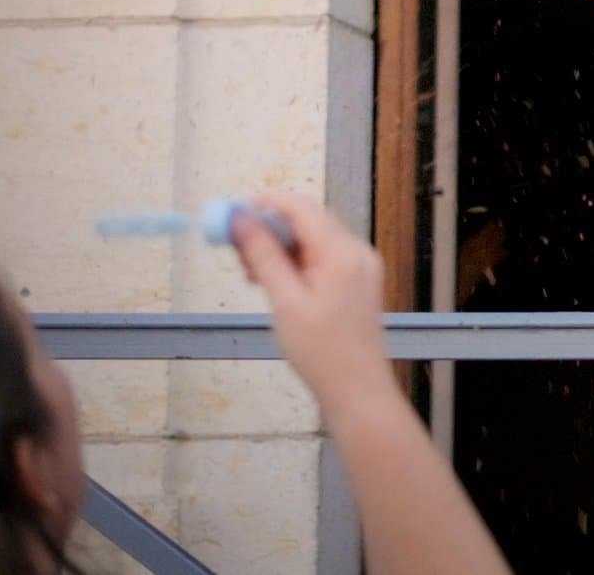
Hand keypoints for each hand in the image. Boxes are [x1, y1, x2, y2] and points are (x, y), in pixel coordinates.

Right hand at [231, 192, 398, 416]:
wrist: (357, 389)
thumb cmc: (320, 350)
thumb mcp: (285, 302)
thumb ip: (264, 257)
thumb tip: (241, 221)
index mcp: (342, 252)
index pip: (302, 208)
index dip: (267, 204)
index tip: (233, 214)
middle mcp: (357, 251)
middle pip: (309, 221)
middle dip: (271, 227)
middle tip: (236, 250)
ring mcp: (361, 266)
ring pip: (315, 239)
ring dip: (282, 246)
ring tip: (251, 273)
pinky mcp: (358, 281)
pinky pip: (324, 257)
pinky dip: (297, 261)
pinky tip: (275, 282)